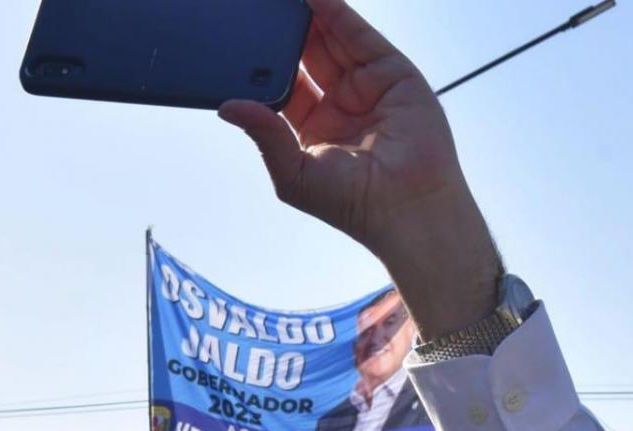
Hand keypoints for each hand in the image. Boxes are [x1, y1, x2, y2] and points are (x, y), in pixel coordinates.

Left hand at [219, 0, 500, 339]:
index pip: (283, 84)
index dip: (262, 63)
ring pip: (329, 38)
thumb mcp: (293, 172)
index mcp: (312, 131)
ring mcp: (365, 86)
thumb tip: (227, 107)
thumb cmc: (352, 205)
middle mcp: (338, 105)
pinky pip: (357, 34)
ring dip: (305, 14)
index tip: (239, 40)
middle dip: (283, 31)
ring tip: (279, 1)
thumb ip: (263, 134)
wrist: (405, 208)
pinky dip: (335, 11)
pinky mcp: (390, 72)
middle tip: (257, 10)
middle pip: (304, 54)